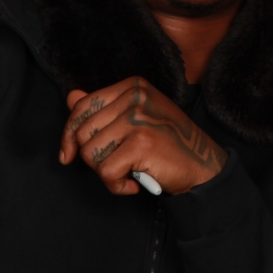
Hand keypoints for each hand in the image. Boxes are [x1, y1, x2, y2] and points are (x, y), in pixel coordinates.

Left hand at [58, 78, 226, 195]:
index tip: (68, 155)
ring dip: (106, 173)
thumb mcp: (137, 118)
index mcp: (133, 86)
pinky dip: (116, 186)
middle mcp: (135, 97)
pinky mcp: (141, 143)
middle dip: (93, 158)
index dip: (69, 135)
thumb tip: (71, 97)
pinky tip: (133, 184)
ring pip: (90, 153)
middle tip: (117, 165)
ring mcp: (138, 118)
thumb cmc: (169, 144)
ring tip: (128, 173)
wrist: (204, 166)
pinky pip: (106, 172)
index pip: (82, 106)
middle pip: (82, 132)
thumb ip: (103, 107)